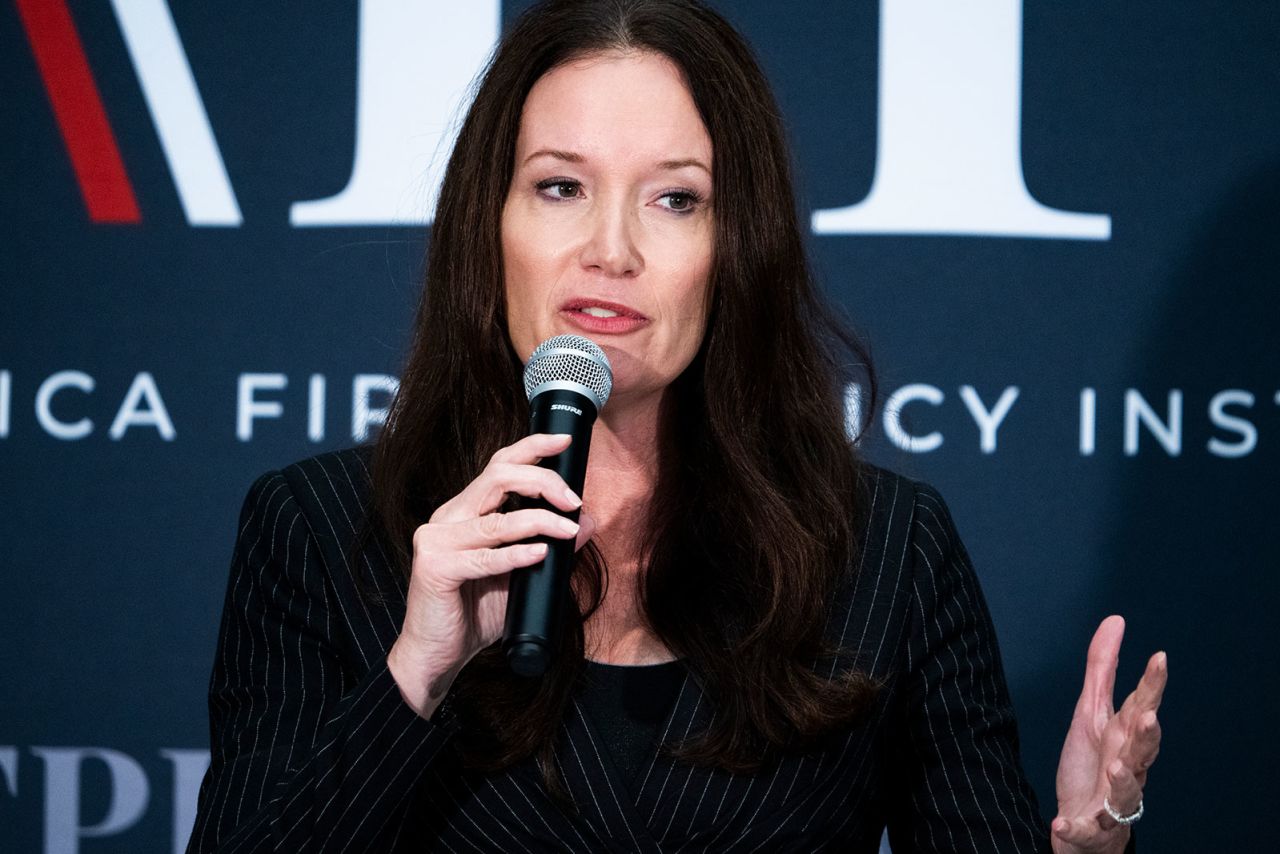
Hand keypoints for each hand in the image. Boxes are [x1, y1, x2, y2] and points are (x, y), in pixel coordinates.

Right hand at [386, 433, 594, 716]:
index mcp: (464, 513)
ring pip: (496, 519)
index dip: (531, 447)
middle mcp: (447, 519)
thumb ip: (549, 549)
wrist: (438, 657)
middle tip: (573, 499)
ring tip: (568, 529)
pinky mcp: (434, 569)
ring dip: (540, 521)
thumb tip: (586, 523)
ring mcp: (436, 542)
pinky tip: (539, 553)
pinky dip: (516, 554)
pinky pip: (484, 558)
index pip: (497, 466)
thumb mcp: (521, 576)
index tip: (564, 441)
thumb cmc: (475, 615)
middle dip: (542, 480)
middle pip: (496, 478)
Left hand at [1052, 615, 1165, 852]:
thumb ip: (1103, 669)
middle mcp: (1127, 768)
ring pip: (1126, 794)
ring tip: (1117, 768)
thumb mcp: (1091, 711)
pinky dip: (1074, 828)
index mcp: (1125, 738)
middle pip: (1143, 752)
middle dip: (1148, 736)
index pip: (1142, 707)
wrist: (1083, 820)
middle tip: (1147, 717)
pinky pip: (1084, 830)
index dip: (1152, 684)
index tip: (1159, 657)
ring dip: (1124, 782)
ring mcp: (1112, 801)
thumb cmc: (1094, 764)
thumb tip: (1116, 620)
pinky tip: (1060, 824)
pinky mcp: (1090, 828)